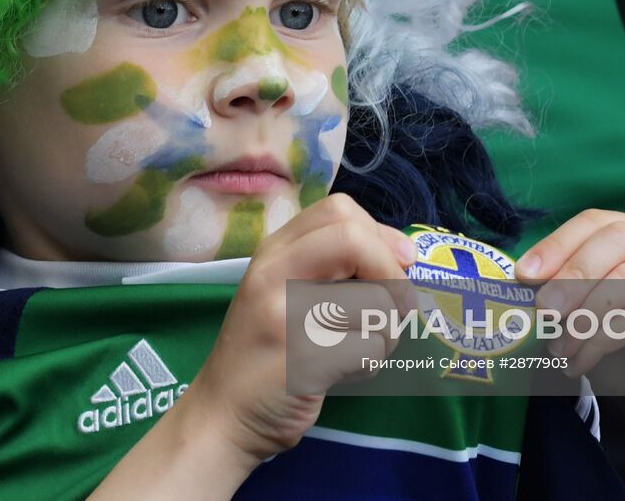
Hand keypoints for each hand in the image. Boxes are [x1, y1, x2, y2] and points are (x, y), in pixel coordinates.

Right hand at [183, 194, 416, 466]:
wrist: (223, 415)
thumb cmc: (265, 351)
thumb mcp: (284, 291)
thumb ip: (330, 265)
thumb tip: (401, 253)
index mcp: (274, 252)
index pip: (338, 209)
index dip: (381, 234)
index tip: (398, 264)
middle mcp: (275, 274)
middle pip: (355, 239)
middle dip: (392, 273)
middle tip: (398, 307)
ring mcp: (285, 315)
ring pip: (374, 300)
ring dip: (387, 330)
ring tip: (363, 347)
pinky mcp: (302, 359)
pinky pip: (369, 347)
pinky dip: (371, 362)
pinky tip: (347, 371)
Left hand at [515, 209, 624, 442]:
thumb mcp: (585, 309)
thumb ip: (561, 286)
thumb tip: (521, 277)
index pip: (596, 222)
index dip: (557, 244)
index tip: (523, 274)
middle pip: (615, 239)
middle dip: (570, 275)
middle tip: (541, 311)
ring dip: (582, 317)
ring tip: (558, 348)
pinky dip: (599, 341)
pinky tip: (580, 363)